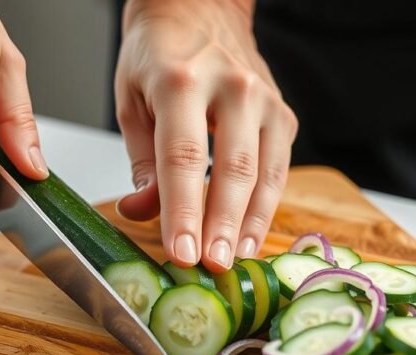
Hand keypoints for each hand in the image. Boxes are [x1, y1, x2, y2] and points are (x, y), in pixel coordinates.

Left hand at [114, 0, 296, 271]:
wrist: (201, 8)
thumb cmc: (159, 55)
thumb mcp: (132, 100)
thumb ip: (141, 161)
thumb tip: (141, 213)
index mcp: (181, 81)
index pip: (183, 157)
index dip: (183, 210)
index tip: (181, 253)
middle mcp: (231, 87)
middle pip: (232, 168)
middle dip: (221, 225)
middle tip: (211, 268)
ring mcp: (264, 100)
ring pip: (264, 173)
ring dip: (248, 224)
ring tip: (234, 263)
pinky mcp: (283, 115)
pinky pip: (279, 169)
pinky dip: (266, 208)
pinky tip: (249, 238)